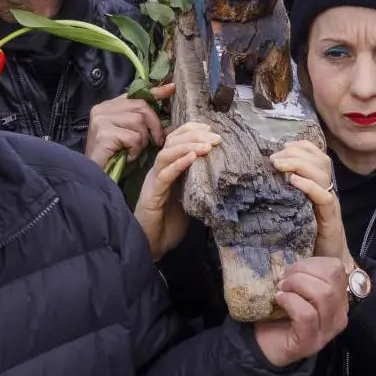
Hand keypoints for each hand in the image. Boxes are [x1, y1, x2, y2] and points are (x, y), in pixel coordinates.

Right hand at [85, 93, 166, 171]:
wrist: (96, 175)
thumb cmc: (114, 156)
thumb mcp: (129, 134)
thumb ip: (142, 121)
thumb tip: (167, 114)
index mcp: (107, 106)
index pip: (135, 94)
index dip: (155, 92)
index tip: (171, 88)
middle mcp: (102, 109)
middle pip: (141, 107)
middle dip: (154, 125)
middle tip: (156, 141)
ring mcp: (101, 120)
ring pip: (139, 122)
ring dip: (143, 140)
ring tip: (133, 150)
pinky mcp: (104, 134)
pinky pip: (133, 138)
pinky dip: (136, 150)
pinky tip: (128, 156)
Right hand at [135, 122, 219, 259]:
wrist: (153, 246)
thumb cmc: (170, 224)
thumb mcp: (191, 198)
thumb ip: (199, 183)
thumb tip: (223, 171)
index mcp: (168, 169)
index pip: (176, 140)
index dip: (192, 129)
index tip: (211, 129)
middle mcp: (159, 171)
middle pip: (171, 142)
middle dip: (194, 135)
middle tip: (215, 137)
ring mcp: (154, 182)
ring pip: (166, 154)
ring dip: (187, 146)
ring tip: (206, 146)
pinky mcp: (152, 195)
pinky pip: (164, 175)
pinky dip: (178, 164)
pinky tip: (191, 158)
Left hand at [252, 256, 348, 366]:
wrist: (266, 347)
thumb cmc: (282, 314)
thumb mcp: (299, 289)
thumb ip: (307, 275)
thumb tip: (299, 261)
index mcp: (339, 298)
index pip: (337, 268)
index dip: (312, 262)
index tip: (292, 270)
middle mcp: (339, 315)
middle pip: (332, 279)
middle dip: (302, 272)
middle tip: (284, 281)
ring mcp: (327, 331)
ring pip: (324, 295)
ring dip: (297, 285)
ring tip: (282, 290)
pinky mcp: (310, 341)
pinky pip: (307, 314)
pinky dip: (290, 302)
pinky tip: (279, 301)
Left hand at [270, 139, 348, 262]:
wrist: (329, 265)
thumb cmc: (308, 239)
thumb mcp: (294, 212)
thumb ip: (285, 197)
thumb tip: (259, 184)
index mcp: (320, 186)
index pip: (317, 156)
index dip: (302, 147)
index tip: (282, 145)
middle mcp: (327, 191)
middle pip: (319, 160)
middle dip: (296, 153)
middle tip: (274, 157)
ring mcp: (330, 204)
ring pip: (321, 174)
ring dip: (298, 164)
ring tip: (278, 164)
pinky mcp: (330, 218)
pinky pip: (323, 196)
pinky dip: (308, 185)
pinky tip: (293, 181)